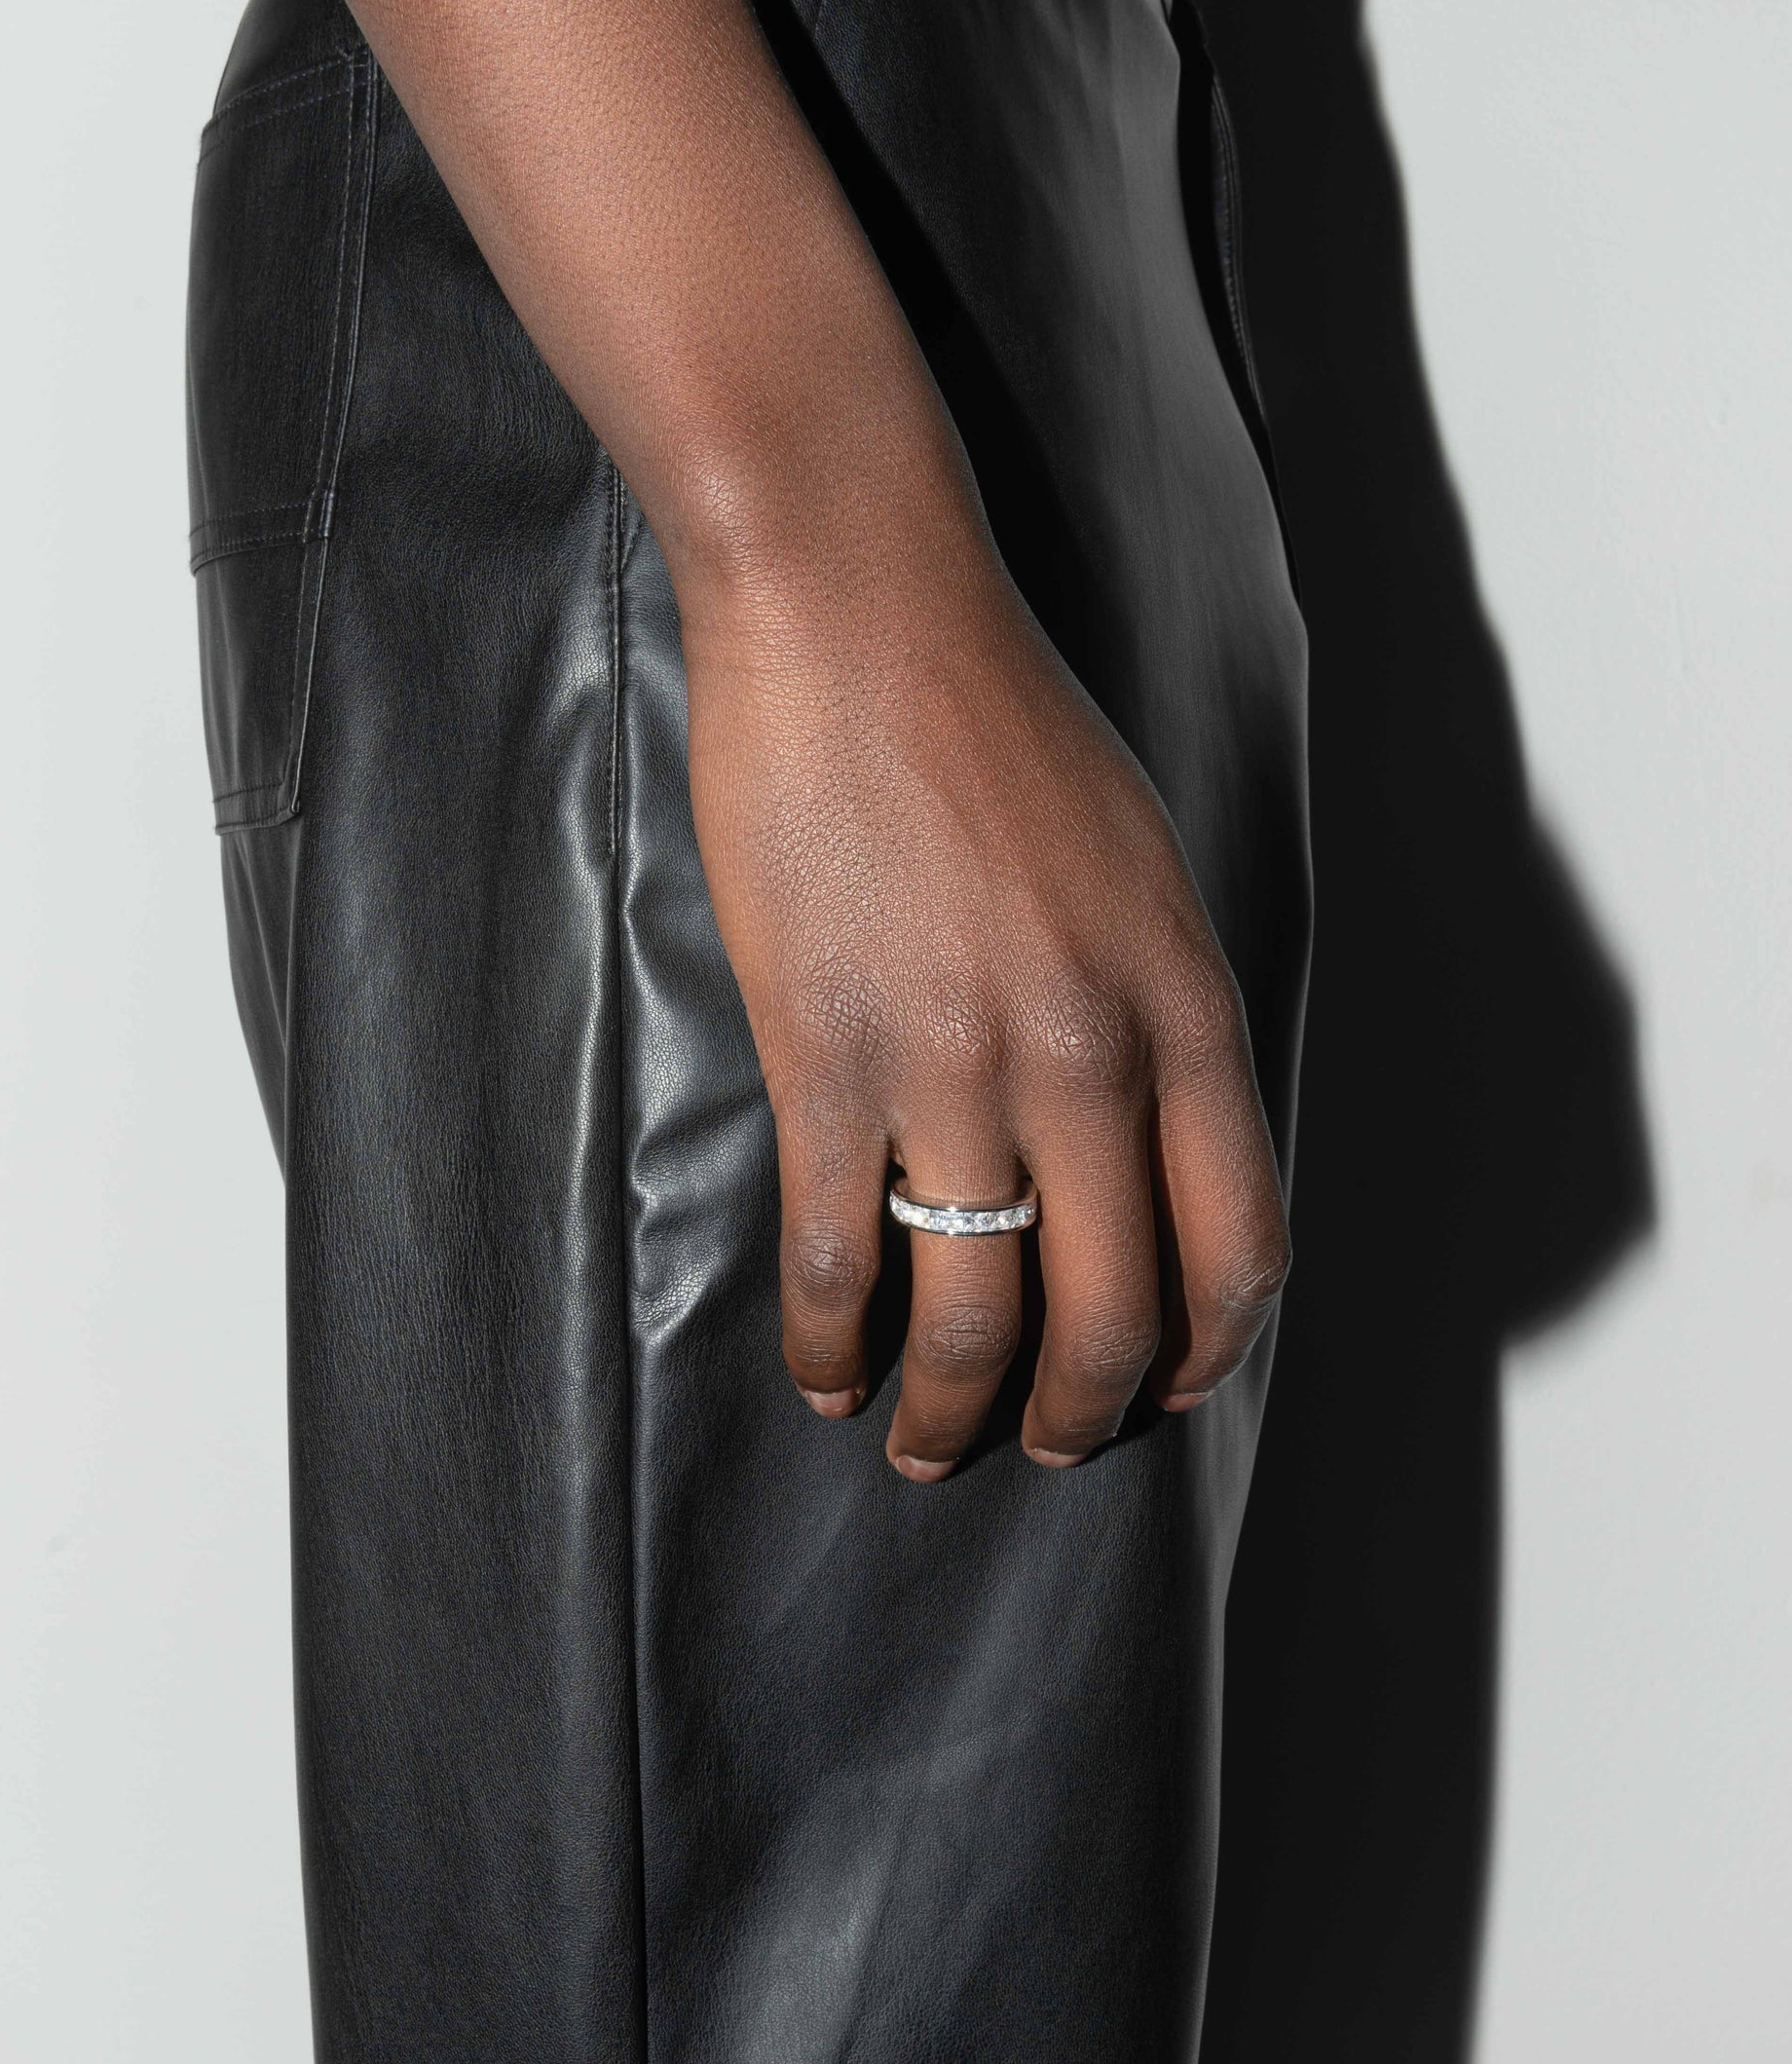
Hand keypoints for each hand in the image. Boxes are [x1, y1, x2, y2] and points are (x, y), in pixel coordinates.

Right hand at [684, 520, 1290, 1481]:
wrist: (859, 617)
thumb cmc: (1001, 723)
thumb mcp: (1142, 868)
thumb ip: (1161, 1011)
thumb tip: (1147, 1143)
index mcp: (1188, 1006)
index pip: (1240, 1244)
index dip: (1206, 1352)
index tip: (1165, 1390)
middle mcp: (1093, 1056)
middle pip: (1114, 1310)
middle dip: (1082, 1413)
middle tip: (1046, 1447)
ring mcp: (957, 1064)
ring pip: (977, 1311)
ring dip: (955, 1411)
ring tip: (927, 1446)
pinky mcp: (827, 1057)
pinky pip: (839, 1251)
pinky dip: (831, 1341)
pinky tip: (823, 1376)